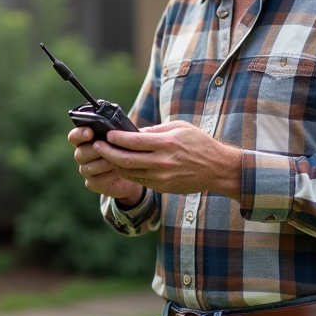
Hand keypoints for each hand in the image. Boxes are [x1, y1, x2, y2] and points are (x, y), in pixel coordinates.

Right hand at [69, 126, 144, 204]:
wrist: (134, 170)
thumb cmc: (127, 149)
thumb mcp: (123, 138)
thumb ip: (116, 132)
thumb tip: (115, 129)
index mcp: (85, 141)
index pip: (74, 137)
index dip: (79, 134)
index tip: (90, 132)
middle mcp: (83, 156)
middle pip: (79, 154)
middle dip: (93, 151)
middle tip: (106, 148)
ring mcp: (86, 171)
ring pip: (87, 168)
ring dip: (103, 163)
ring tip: (116, 160)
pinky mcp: (93, 184)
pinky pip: (97, 181)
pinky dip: (109, 176)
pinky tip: (119, 172)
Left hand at [91, 120, 242, 199]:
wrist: (218, 169)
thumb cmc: (199, 144)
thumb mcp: (180, 128)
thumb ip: (156, 130)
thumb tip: (134, 132)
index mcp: (167, 143)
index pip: (134, 141)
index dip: (116, 138)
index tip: (107, 134)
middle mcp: (163, 162)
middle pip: (126, 159)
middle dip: (108, 153)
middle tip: (97, 146)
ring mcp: (162, 177)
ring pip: (130, 173)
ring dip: (115, 165)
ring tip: (107, 156)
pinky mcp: (163, 187)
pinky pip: (140, 181)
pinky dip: (128, 173)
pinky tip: (123, 166)